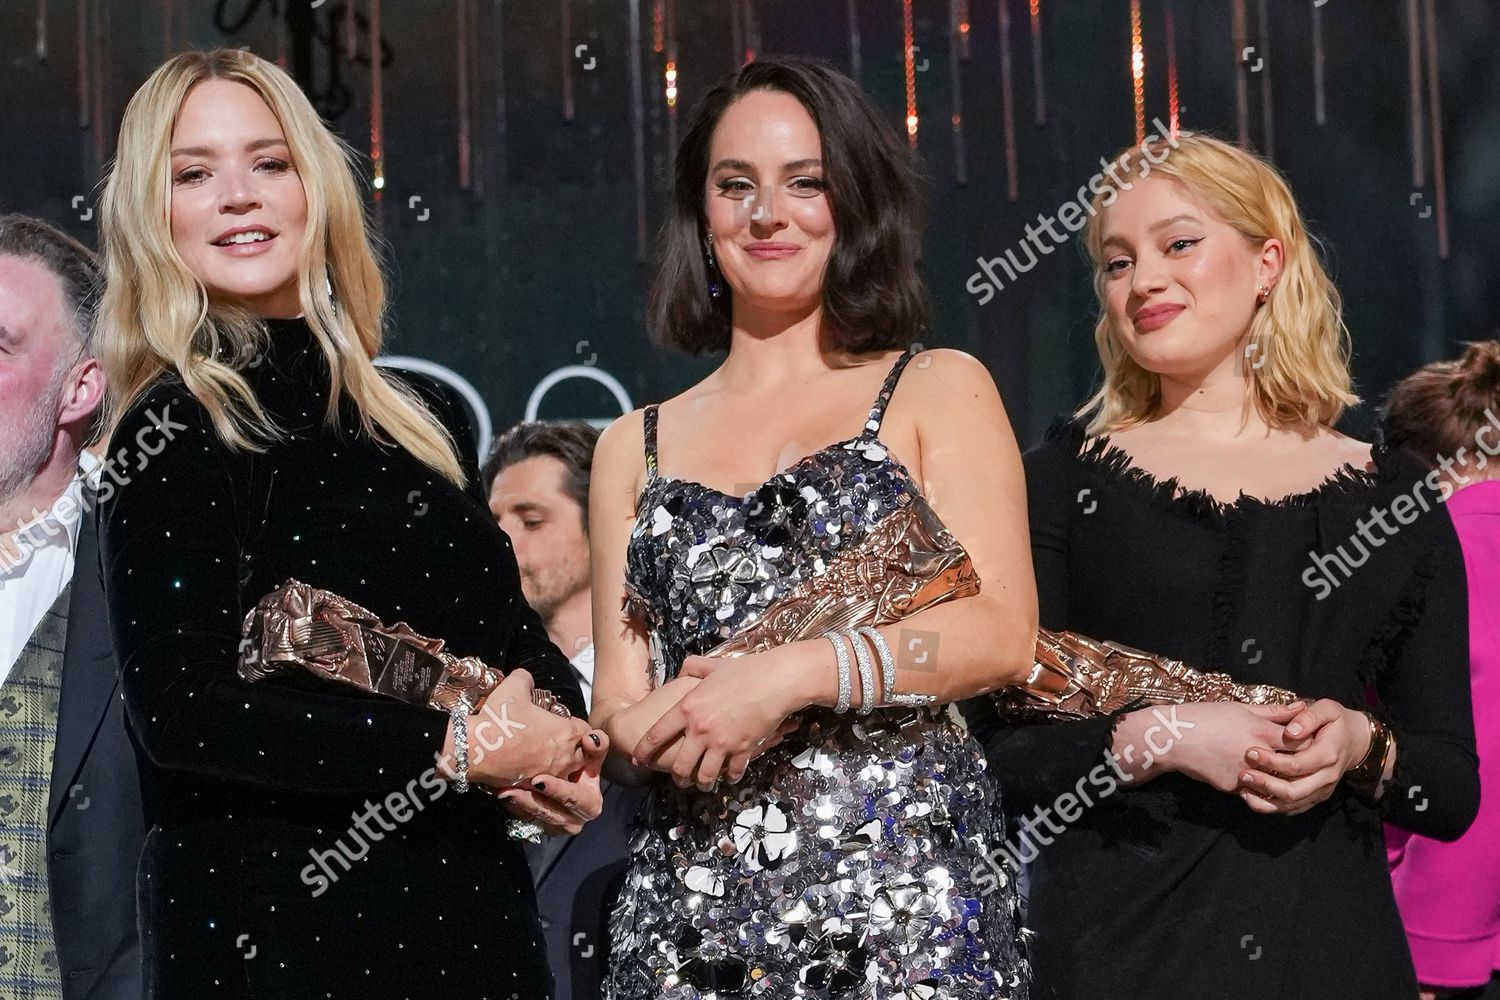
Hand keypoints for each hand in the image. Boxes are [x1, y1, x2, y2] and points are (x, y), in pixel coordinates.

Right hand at [450, 668, 600, 789]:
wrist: (474, 748)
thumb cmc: (498, 719)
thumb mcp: (514, 686)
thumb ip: (525, 679)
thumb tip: (525, 679)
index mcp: (566, 734)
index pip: (588, 732)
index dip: (576, 726)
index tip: (563, 722)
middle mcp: (563, 758)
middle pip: (580, 756)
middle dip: (572, 747)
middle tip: (555, 738)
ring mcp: (548, 776)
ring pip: (565, 773)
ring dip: (558, 765)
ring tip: (541, 754)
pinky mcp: (531, 788)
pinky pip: (544, 785)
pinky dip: (539, 778)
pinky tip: (526, 767)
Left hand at [494, 731, 607, 835]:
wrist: (572, 775)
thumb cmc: (583, 763)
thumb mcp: (592, 754)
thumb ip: (597, 745)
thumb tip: (592, 739)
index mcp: (590, 804)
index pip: (575, 798)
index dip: (558, 790)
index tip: (538, 780)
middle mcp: (574, 819)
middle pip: (552, 812)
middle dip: (532, 801)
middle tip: (513, 789)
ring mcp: (556, 825)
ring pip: (537, 817)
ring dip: (520, 804)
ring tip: (504, 792)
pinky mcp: (541, 825)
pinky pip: (526, 819)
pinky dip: (515, 807)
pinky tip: (504, 795)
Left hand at [632, 648, 802, 789]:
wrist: (776, 680)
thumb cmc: (745, 670)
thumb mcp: (711, 665)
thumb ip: (691, 668)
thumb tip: (681, 672)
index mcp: (688, 708)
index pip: (657, 734)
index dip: (644, 750)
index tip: (638, 759)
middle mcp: (700, 729)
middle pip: (680, 766)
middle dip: (678, 778)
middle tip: (679, 779)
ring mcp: (722, 742)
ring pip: (705, 776)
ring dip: (702, 782)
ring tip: (703, 783)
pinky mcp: (742, 750)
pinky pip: (732, 773)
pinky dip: (730, 776)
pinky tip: (730, 775)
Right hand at [1130, 700, 1302, 792]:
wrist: (1173, 738)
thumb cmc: (1205, 717)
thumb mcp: (1239, 708)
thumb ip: (1272, 711)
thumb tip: (1300, 706)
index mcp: (1260, 732)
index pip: (1300, 741)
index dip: (1308, 741)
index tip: (1309, 739)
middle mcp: (1257, 755)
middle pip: (1294, 765)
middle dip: (1301, 763)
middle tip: (1304, 760)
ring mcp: (1245, 774)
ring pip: (1277, 782)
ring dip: (1282, 778)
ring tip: (1283, 771)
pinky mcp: (1232, 787)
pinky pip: (1254, 790)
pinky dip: (1259, 786)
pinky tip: (1258, 779)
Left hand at [1238, 698, 1371, 814]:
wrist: (1356, 741)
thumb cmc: (1336, 722)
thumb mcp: (1327, 709)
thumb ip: (1308, 717)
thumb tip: (1290, 731)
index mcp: (1328, 755)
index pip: (1297, 765)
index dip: (1272, 762)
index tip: (1250, 752)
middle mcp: (1327, 777)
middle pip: (1293, 790)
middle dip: (1266, 784)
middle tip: (1243, 774)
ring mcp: (1322, 790)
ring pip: (1291, 804)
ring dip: (1265, 799)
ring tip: (1242, 787)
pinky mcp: (1315, 797)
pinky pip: (1292, 808)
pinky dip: (1271, 806)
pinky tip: (1251, 796)